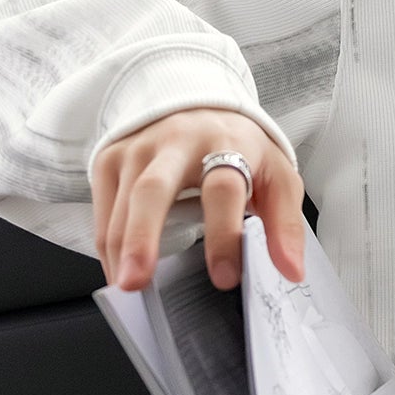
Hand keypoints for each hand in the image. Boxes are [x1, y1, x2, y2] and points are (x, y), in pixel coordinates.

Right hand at [91, 107, 305, 292]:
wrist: (200, 105)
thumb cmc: (241, 148)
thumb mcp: (276, 177)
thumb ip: (285, 224)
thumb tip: (291, 271)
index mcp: (226, 145)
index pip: (223, 189)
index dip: (224, 234)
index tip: (225, 278)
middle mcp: (177, 142)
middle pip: (153, 189)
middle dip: (143, 236)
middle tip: (137, 281)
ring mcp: (138, 149)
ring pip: (122, 204)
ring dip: (120, 249)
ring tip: (126, 288)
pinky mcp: (111, 158)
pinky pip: (104, 210)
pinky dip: (108, 245)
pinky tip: (119, 272)